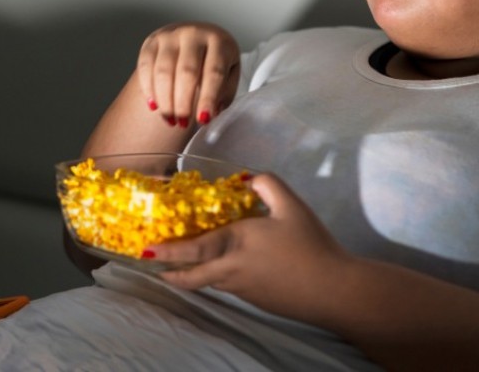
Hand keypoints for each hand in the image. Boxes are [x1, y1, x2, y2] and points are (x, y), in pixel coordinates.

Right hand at [138, 22, 239, 126]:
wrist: (195, 37)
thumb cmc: (214, 61)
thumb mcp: (229, 74)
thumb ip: (224, 94)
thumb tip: (211, 114)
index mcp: (219, 41)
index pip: (214, 72)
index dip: (208, 98)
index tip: (203, 120)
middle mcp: (193, 34)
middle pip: (186, 72)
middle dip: (183, 103)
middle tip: (182, 124)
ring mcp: (170, 35)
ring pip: (163, 72)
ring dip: (165, 101)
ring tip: (170, 120)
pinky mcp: (151, 41)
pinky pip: (146, 68)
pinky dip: (149, 90)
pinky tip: (155, 106)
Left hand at [149, 174, 348, 317]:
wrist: (332, 290)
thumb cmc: (310, 245)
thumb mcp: (292, 206)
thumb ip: (268, 184)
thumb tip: (249, 177)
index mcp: (236, 242)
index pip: (194, 248)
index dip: (168, 251)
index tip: (146, 251)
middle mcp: (231, 269)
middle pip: (192, 277)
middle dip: (170, 273)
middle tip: (154, 267)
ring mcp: (243, 288)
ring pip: (210, 282)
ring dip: (192, 275)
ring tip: (186, 264)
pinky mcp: (256, 299)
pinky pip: (228, 286)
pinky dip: (217, 277)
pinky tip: (229, 267)